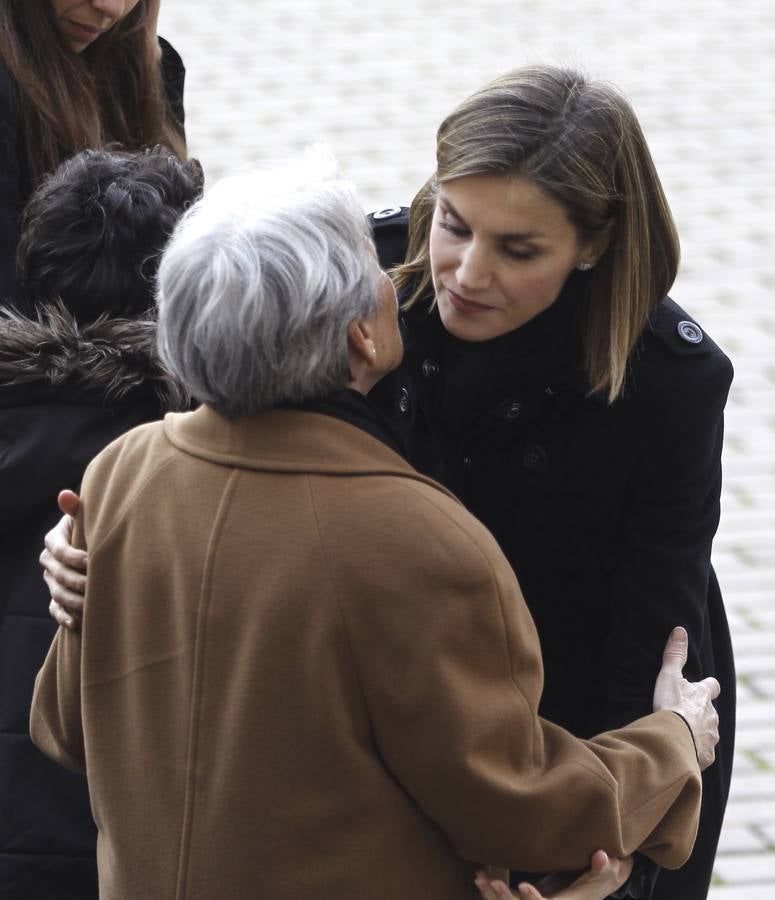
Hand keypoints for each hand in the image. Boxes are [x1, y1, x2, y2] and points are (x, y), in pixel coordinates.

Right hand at [39, 490, 84, 629]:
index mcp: (54, 540)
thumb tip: (65, 494)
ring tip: (91, 604)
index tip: (92, 561)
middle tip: (95, 585)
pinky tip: (76, 623)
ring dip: (73, 600)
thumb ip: (77, 508)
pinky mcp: (57, 596)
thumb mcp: (86, 516)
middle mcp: (49, 561)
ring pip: (57, 593)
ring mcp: (52, 580)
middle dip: (76, 581)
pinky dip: (63, 617)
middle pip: (58, 574)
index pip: (58, 550)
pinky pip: (54, 609)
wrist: (96, 542)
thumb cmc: (93, 526)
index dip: (73, 556)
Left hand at [475, 850, 632, 898]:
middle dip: (507, 898)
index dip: (534, 899)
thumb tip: (602, 856)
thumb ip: (603, 867)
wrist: (586, 892)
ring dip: (494, 895)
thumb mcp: (603, 875)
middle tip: (493, 883)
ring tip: (480, 878)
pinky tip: (480, 877)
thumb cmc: (597, 880)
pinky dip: (493, 891)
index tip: (523, 886)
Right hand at [652, 626, 719, 769]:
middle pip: (711, 712)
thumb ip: (674, 654)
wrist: (674, 739)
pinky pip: (703, 752)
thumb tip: (680, 630)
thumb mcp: (669, 676)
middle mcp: (712, 716)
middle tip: (685, 714)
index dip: (707, 686)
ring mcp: (711, 737)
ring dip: (699, 732)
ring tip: (682, 734)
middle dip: (701, 712)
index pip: (712, 686)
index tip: (700, 687)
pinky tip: (684, 751)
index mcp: (704, 696)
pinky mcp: (707, 755)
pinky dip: (696, 750)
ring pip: (708, 732)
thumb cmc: (671, 705)